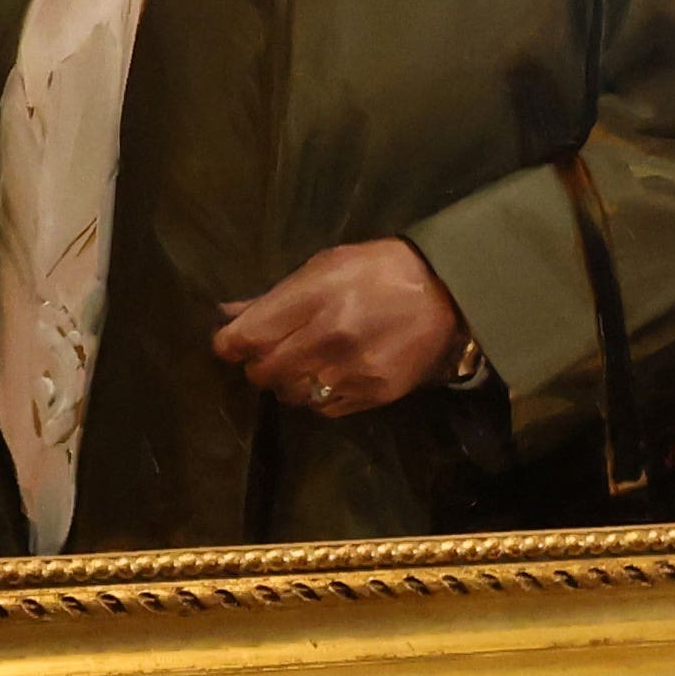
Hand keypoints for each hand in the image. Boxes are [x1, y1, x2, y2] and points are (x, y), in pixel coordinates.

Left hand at [214, 239, 467, 423]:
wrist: (445, 292)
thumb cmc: (378, 271)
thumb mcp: (324, 267)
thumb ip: (275, 296)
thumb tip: (230, 315)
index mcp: (311, 299)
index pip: (244, 338)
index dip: (229, 344)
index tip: (233, 343)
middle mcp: (327, 339)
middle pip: (262, 372)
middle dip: (258, 364)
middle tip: (271, 353)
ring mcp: (351, 371)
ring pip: (291, 395)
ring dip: (288, 383)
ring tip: (304, 365)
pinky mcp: (373, 394)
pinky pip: (324, 408)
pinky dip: (318, 396)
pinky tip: (330, 376)